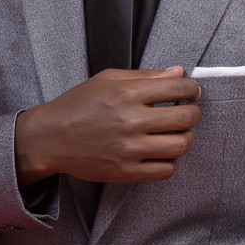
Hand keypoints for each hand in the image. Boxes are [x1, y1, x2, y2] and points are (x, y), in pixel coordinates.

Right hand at [14, 66, 200, 186]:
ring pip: (181, 145)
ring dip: (185, 138)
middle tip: (189, 112)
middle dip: (194, 113)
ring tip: (177, 133)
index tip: (192, 92)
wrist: (50, 137)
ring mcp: (129, 149)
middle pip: (185, 118)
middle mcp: (130, 120)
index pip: (178, 88)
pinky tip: (161, 151)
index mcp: (127, 92)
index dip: (192, 89)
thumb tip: (179, 73)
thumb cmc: (79, 104)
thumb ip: (146, 76)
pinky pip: (165, 169)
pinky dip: (170, 160)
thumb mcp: (108, 79)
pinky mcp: (126, 172)